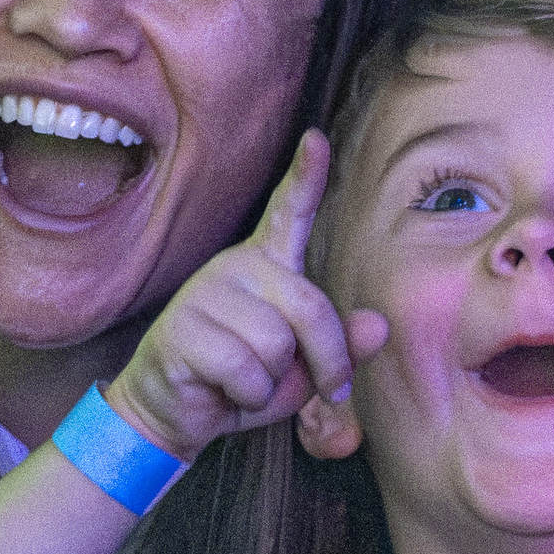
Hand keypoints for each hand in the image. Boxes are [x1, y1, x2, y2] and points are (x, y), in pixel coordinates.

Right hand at [103, 133, 385, 458]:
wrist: (174, 413)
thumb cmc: (244, 383)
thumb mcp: (305, 370)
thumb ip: (343, 346)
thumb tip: (379, 324)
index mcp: (267, 265)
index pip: (290, 213)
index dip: (306, 177)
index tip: (316, 140)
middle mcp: (236, 266)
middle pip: (310, 307)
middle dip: (327, 360)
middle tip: (325, 390)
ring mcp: (204, 293)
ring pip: (276, 344)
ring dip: (273, 382)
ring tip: (245, 380)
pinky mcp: (181, 328)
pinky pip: (245, 371)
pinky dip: (247, 397)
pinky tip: (221, 389)